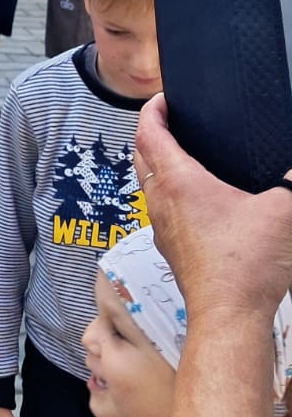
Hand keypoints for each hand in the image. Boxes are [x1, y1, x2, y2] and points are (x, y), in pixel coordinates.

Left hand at [134, 94, 291, 321]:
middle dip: (149, 133)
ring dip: (155, 164)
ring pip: (146, 184)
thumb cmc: (245, 265)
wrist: (228, 317)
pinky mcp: (171, 249)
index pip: (149, 132)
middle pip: (140, 155)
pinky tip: (193, 201)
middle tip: (170, 122)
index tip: (163, 99)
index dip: (152, 110)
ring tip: (180, 155)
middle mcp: (161, 201)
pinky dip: (165, 193)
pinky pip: (159, 210)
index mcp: (178, 181)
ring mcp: (162, 227)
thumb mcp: (283, 210)